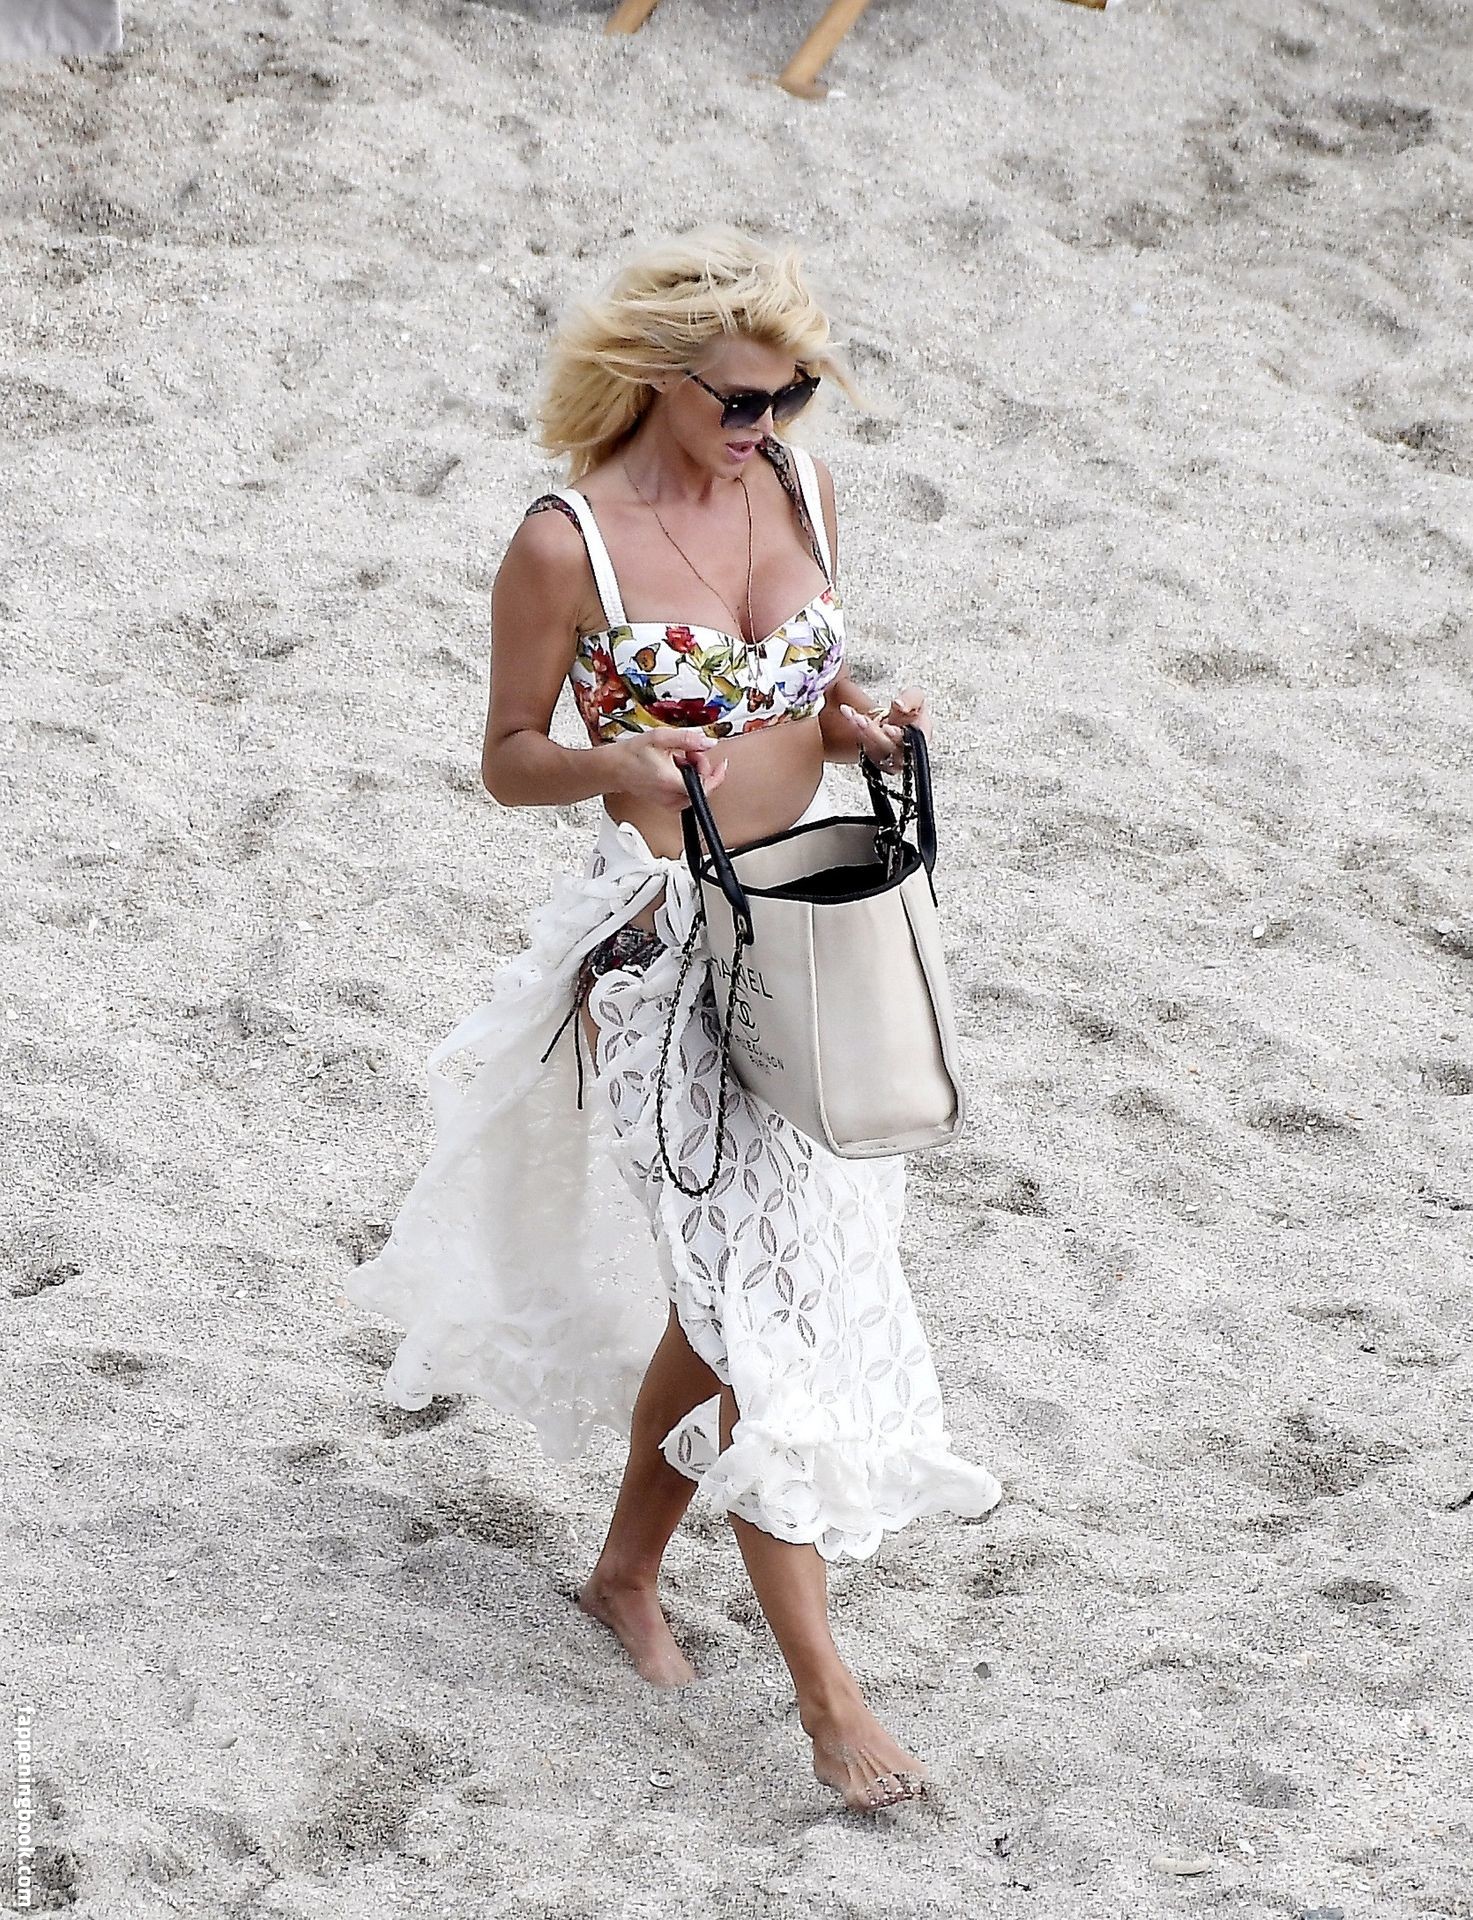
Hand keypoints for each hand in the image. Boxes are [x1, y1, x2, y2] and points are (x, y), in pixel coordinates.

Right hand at [611, 728, 728, 809]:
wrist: (613, 768)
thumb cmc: (631, 755)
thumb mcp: (661, 738)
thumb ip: (688, 739)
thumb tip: (708, 742)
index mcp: (672, 782)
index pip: (706, 785)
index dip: (717, 773)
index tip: (721, 763)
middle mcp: (672, 796)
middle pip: (702, 786)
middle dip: (701, 767)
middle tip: (689, 752)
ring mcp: (669, 802)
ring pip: (694, 790)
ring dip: (692, 773)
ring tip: (678, 758)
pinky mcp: (667, 804)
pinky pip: (685, 794)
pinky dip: (685, 780)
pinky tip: (674, 768)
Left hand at [840, 686, 931, 771]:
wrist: (897, 721)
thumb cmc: (910, 711)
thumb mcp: (917, 698)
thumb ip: (912, 699)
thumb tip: (899, 705)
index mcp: (919, 742)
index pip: (909, 745)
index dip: (897, 738)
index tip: (888, 727)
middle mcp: (904, 755)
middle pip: (888, 749)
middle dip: (874, 734)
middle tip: (862, 720)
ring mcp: (887, 759)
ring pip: (873, 750)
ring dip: (861, 733)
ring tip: (854, 716)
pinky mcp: (872, 758)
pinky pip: (862, 747)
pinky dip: (855, 730)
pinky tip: (848, 714)